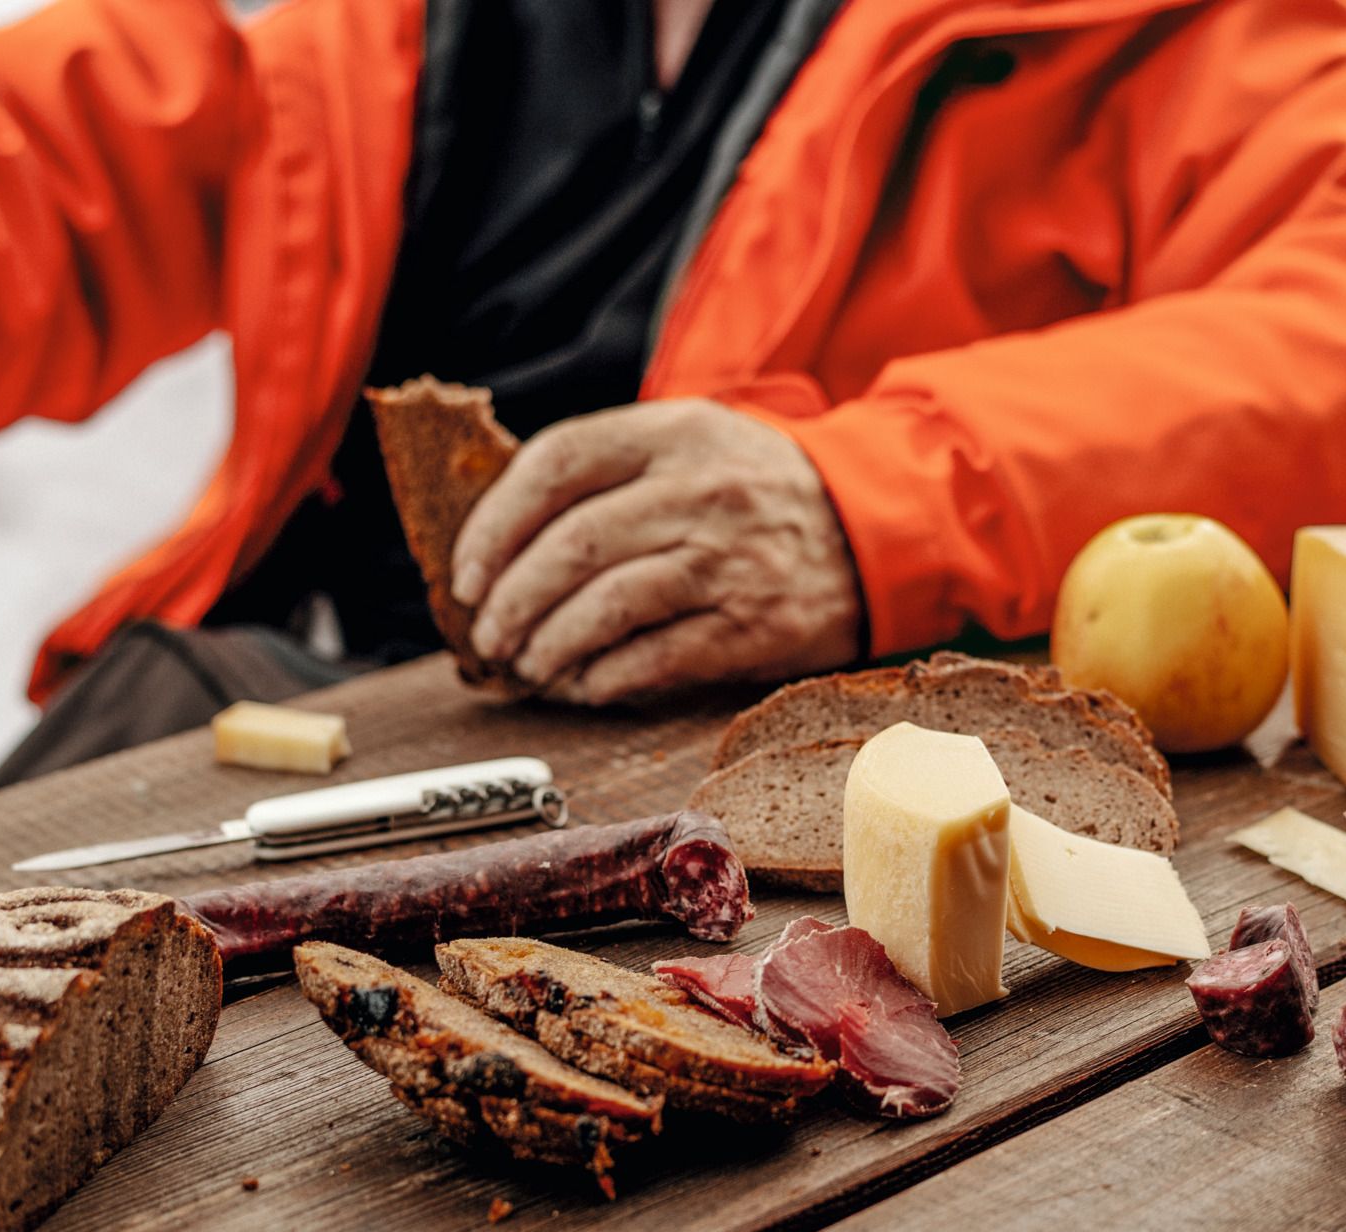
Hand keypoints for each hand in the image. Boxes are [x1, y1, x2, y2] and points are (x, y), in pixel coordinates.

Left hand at [450, 399, 863, 703]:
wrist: (878, 525)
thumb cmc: (764, 489)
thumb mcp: (695, 441)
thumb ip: (613, 471)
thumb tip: (508, 539)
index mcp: (673, 433)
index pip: (556, 464)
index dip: (495, 523)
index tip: (467, 571)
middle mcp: (698, 491)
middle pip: (570, 545)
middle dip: (510, 600)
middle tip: (488, 633)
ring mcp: (728, 559)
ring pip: (605, 605)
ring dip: (548, 644)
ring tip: (528, 665)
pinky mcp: (752, 624)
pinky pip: (654, 656)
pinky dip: (604, 677)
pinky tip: (583, 684)